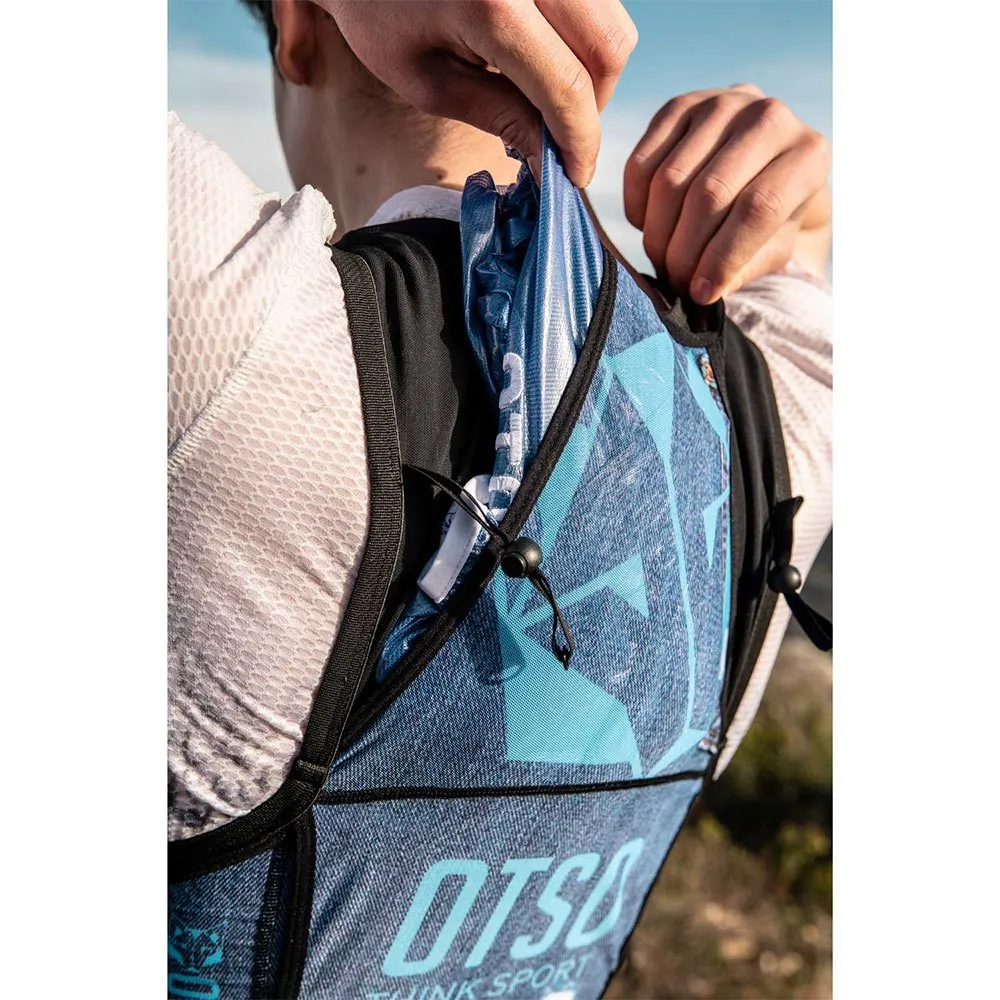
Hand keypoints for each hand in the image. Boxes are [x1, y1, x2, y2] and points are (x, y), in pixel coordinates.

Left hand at [316, 0, 636, 185]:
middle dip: (592, 105)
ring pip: (612, 20)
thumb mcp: (428, 81)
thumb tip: (551, 163)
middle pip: (609, 48)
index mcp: (492, 2)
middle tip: (558, 135)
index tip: (575, 176)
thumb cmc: (379, 15)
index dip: (580, 141)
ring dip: (592, 70)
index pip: (566, 86)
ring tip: (547, 93)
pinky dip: (581, 36)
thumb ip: (499, 118)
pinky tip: (542, 52)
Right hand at [623, 85, 831, 302]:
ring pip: (670, 180)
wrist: (762, 164)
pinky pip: (643, 164)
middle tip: (675, 280)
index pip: (758, 208)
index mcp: (809, 154)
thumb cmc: (771, 220)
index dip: (723, 257)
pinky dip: (637, 207)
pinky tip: (647, 226)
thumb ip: (743, 269)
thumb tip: (701, 289)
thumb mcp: (772, 248)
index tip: (700, 293)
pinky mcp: (681, 105)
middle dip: (684, 250)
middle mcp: (771, 117)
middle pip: (709, 194)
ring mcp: (723, 103)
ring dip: (658, 233)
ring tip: (662, 260)